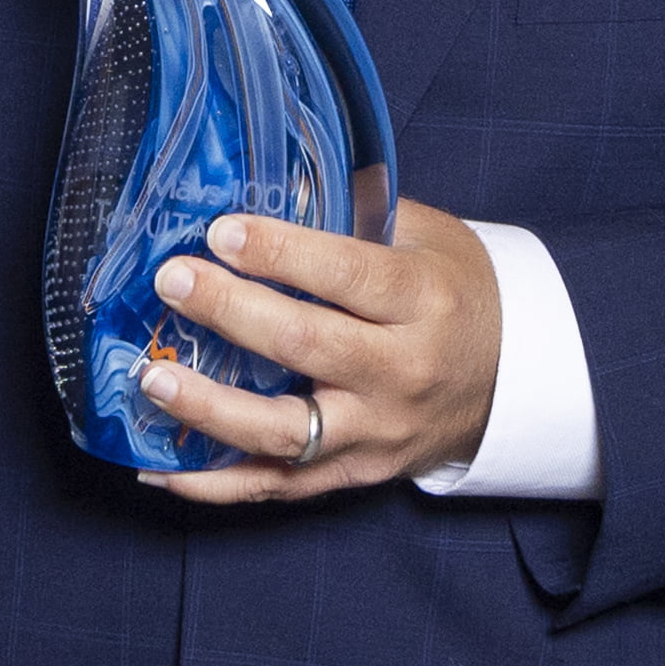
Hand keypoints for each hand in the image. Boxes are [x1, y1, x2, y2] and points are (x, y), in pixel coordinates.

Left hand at [131, 203, 502, 502]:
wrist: (513, 380)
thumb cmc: (454, 291)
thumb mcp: (424, 236)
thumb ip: (351, 212)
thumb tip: (263, 177)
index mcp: (423, 300)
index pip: (346, 275)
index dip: (279, 252)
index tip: (219, 231)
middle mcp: (402, 371)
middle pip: (307, 345)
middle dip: (229, 312)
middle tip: (170, 281)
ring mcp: (377, 432)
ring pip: (286, 431)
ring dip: (209, 408)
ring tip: (151, 379)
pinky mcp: (356, 474)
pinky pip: (278, 487)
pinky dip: (214, 484)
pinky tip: (157, 466)